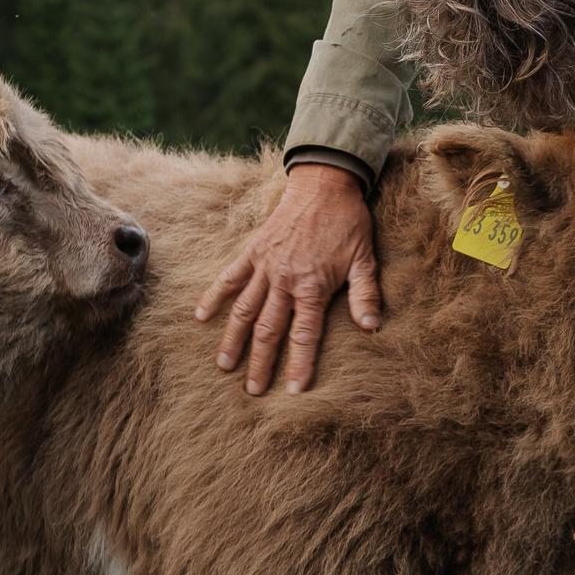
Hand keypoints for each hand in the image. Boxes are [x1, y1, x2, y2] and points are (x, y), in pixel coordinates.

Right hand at [195, 163, 382, 393]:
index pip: (304, 335)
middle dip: (260, 363)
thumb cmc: (348, 223)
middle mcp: (285, 280)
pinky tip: (201, 316)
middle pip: (268, 330)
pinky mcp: (253, 251)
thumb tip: (373, 327)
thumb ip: (365, 295)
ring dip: (233, 339)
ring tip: (224, 365)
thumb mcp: (365, 259)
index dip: (299, 365)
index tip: (293, 390)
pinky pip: (230, 277)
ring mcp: (265, 265)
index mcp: (313, 286)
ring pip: (244, 310)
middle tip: (253, 390)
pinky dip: (214, 296)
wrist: (324, 184)